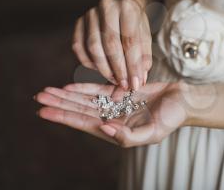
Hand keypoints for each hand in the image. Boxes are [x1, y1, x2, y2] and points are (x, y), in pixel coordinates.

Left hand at [34, 82, 187, 146]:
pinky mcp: (121, 91)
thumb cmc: (172, 118)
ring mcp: (116, 104)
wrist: (184, 100)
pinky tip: (69, 86)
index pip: (84, 124)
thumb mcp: (153, 132)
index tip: (43, 112)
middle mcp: (112, 117)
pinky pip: (99, 90)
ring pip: (85, 100)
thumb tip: (102, 127)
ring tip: (47, 91)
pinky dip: (84, 88)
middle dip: (59, 104)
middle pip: (79, 110)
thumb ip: (127, 136)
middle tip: (38, 97)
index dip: (63, 117)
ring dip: (66, 95)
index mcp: (117, 130)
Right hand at [72, 0, 151, 90]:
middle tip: (124, 85)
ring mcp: (90, 14)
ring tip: (115, 80)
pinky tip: (101, 69)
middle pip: (110, 45)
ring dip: (104, 69)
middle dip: (118, 69)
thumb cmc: (135, 23)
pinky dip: (89, 62)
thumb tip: (139, 80)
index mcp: (127, 7)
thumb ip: (143, 56)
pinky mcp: (78, 22)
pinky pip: (79, 47)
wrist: (121, 3)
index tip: (136, 83)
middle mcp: (107, 7)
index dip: (132, 65)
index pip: (130, 41)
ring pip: (93, 47)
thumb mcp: (145, 36)